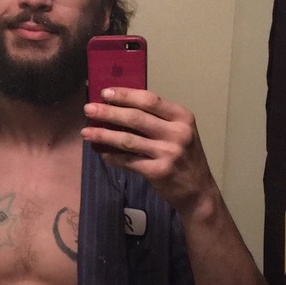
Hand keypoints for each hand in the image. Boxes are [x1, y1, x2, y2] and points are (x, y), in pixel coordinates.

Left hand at [82, 87, 215, 216]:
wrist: (198, 191)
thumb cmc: (185, 158)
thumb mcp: (180, 132)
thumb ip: (158, 120)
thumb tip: (121, 108)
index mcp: (182, 117)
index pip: (150, 100)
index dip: (125, 95)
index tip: (105, 93)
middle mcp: (177, 133)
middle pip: (135, 117)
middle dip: (108, 112)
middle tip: (89, 109)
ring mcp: (168, 153)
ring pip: (128, 140)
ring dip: (103, 135)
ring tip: (86, 132)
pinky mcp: (158, 172)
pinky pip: (128, 161)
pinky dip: (112, 157)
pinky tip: (101, 153)